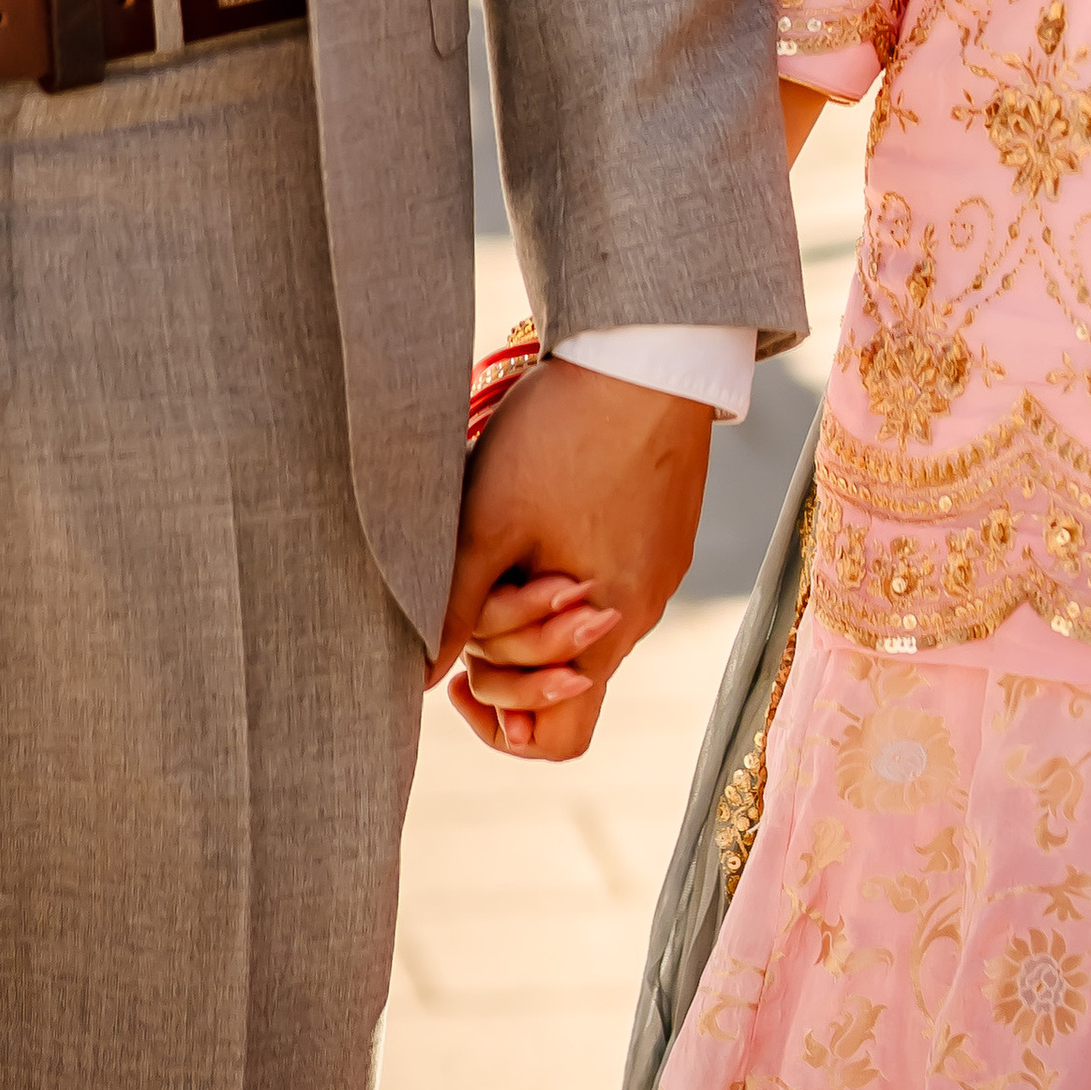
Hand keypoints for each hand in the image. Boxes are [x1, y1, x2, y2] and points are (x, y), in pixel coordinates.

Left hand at [433, 357, 711, 760]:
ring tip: (505, 537)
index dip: (498, 723)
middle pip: (565, 681)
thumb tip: (422, 681)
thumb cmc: (560, 436)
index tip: (460, 671)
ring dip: (536, 606)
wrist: (648, 352)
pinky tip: (545, 508)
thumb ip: (455, 612)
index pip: (557, 737)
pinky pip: (612, 579)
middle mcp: (642, 611)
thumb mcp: (488, 524)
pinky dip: (570, 569)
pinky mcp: (668, 530)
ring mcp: (661, 569)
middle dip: (508, 653)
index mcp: (604, 630)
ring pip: (586, 626)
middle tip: (473, 588)